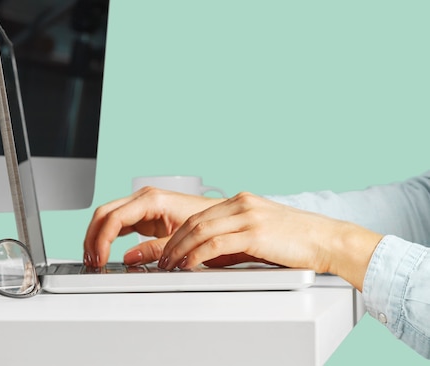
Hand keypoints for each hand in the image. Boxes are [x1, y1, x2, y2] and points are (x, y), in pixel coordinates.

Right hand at [83, 187, 223, 266]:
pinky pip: (117, 221)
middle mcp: (143, 198)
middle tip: (91, 261)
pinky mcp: (142, 212)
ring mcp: (141, 204)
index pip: (115, 217)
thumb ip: (153, 250)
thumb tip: (129, 258)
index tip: (100, 258)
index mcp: (151, 200)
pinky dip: (107, 235)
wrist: (219, 217)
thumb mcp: (179, 241)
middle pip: (104, 213)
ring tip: (93, 259)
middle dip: (93, 237)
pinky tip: (103, 250)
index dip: (102, 239)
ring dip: (97, 236)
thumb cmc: (205, 224)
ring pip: (107, 216)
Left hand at [158, 192, 382, 289]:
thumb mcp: (260, 231)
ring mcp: (248, 217)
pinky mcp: (255, 233)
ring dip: (180, 250)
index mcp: (241, 201)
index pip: (199, 215)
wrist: (327, 240)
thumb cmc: (296, 240)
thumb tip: (208, 255)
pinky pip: (216, 244)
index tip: (166, 247)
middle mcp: (242, 204)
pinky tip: (189, 265)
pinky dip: (197, 255)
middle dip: (173, 242)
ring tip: (169, 265)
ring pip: (201, 231)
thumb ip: (234, 237)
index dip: (178, 233)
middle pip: (195, 221)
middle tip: (160, 259)